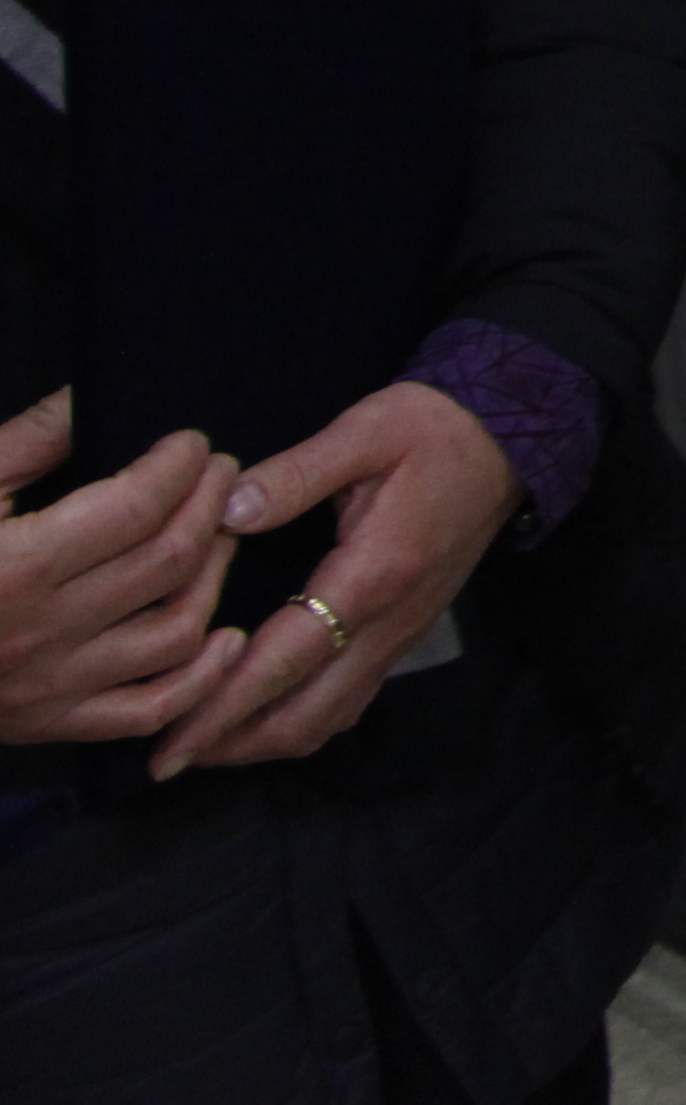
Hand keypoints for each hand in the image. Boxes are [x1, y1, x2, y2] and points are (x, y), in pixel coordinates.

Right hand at [0, 396, 244, 750]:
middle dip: (209, 506)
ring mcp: (48, 687)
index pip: (138, 506)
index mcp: (16, 566)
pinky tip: (228, 638)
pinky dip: (201, 679)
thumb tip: (93, 397)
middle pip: (168, 562)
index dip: (180, 466)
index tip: (191, 443)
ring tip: (221, 535)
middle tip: (220, 472)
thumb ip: (29, 442)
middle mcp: (42, 631)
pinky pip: (148, 711)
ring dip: (215, 576)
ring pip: (176, 632)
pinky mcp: (45, 725)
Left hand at [145, 379, 521, 778]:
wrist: (510, 438)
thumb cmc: (434, 430)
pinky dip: (298, 723)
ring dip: (263, 741)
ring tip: (205, 742)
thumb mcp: (365, 431)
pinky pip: (347, 702)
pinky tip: (263, 712)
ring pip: (328, 720)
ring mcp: (401, 634)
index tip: (169, 744)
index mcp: (371, 576)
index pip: (283, 663)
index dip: (221, 708)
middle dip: (232, 744)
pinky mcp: (405, 633)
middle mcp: (388, 623)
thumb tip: (227, 513)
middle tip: (168, 756)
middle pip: (305, 717)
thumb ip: (295, 473)